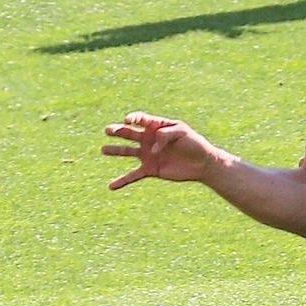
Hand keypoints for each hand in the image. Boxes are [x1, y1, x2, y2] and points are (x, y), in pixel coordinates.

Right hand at [101, 113, 218, 189]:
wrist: (202, 163)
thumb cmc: (194, 144)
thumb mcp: (182, 132)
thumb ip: (165, 135)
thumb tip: (152, 147)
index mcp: (157, 126)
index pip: (141, 120)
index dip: (133, 118)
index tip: (128, 120)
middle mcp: (149, 140)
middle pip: (129, 133)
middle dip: (118, 131)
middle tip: (108, 130)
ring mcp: (148, 155)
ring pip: (127, 152)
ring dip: (115, 150)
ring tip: (103, 150)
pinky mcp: (151, 170)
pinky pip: (133, 175)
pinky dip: (122, 181)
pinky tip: (111, 186)